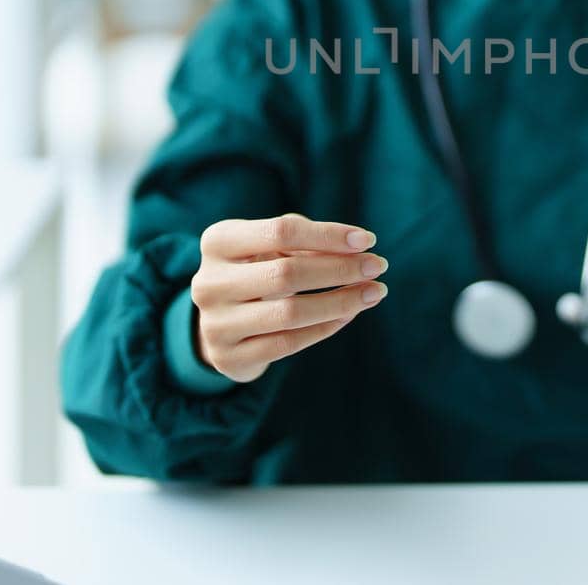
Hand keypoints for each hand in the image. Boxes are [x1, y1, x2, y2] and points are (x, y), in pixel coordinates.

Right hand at [191, 213, 388, 382]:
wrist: (218, 323)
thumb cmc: (255, 270)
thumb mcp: (270, 247)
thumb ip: (306, 241)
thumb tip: (357, 247)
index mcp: (218, 241)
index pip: (281, 231)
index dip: (328, 235)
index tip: (369, 240)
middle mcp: (209, 281)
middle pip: (287, 273)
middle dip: (340, 269)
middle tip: (378, 266)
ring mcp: (215, 323)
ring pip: (290, 313)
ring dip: (341, 302)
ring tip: (373, 292)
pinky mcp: (229, 357)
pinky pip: (289, 343)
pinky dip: (325, 327)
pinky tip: (349, 314)